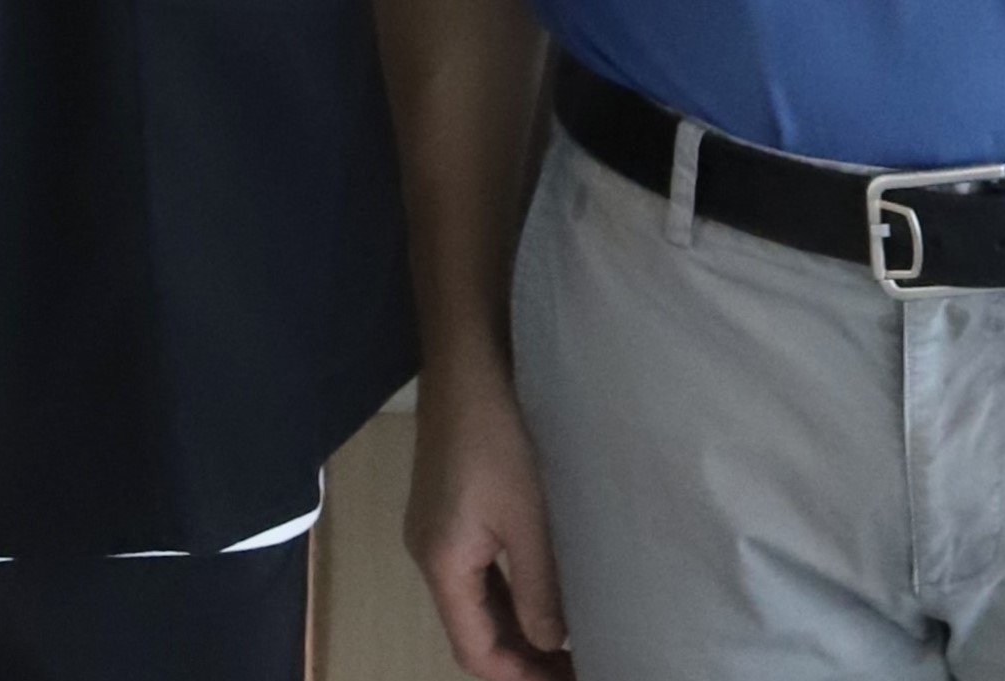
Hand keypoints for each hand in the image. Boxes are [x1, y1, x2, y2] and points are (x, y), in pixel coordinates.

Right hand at [406, 358, 572, 680]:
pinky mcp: (448, 501)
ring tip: (567, 640)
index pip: (474, 650)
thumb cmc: (498, 432)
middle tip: (575, 666)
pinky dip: (508, 590)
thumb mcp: (527, 515)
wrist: (469, 355)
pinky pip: (477, 567)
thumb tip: (550, 643)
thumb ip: (537, 587)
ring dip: (516, 624)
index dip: (519, 677)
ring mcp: (435, 524)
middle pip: (472, 628)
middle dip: (520, 655)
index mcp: (441, 562)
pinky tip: (542, 588)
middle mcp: (429, 551)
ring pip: (475, 598)